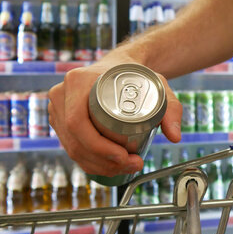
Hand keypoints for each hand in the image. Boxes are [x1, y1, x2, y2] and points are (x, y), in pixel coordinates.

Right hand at [48, 54, 182, 176]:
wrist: (119, 65)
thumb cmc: (135, 73)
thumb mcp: (156, 85)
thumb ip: (171, 108)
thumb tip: (175, 137)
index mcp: (78, 81)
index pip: (78, 122)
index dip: (98, 146)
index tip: (123, 156)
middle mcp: (62, 93)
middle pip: (75, 139)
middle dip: (102, 161)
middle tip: (130, 165)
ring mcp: (57, 107)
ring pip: (71, 147)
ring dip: (97, 165)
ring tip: (125, 167)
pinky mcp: (59, 119)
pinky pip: (70, 146)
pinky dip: (87, 161)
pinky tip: (107, 168)